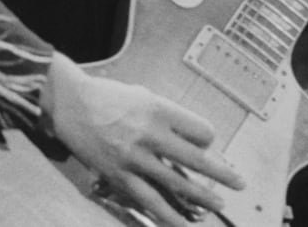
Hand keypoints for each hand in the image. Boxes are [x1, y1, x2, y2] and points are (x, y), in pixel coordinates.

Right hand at [42, 53, 244, 225]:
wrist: (68, 103)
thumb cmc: (106, 96)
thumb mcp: (142, 94)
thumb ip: (168, 116)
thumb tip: (193, 139)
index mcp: (158, 109)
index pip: (201, 132)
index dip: (208, 139)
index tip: (205, 143)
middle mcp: (149, 134)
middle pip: (198, 159)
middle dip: (223, 174)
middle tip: (239, 183)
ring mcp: (134, 157)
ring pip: (179, 183)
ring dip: (203, 196)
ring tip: (219, 204)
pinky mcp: (119, 174)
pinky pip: (150, 200)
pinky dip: (170, 215)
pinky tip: (185, 224)